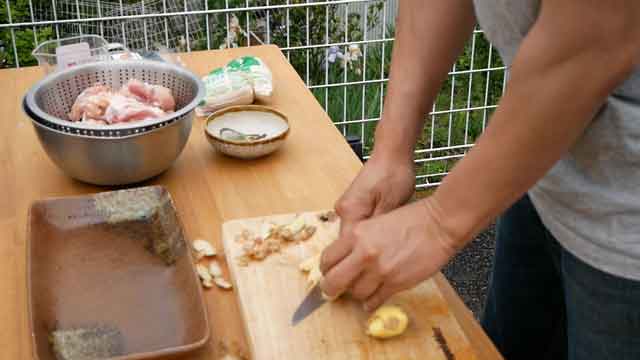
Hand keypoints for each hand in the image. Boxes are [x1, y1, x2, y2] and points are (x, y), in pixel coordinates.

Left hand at [320, 199, 457, 310]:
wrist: (438, 224)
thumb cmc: (411, 219)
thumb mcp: (375, 223)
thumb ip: (358, 241)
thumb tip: (346, 259)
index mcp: (356, 234)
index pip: (327, 259)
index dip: (326, 269)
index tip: (330, 272)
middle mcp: (363, 253)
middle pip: (333, 282)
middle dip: (331, 289)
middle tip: (334, 291)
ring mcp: (379, 270)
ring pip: (355, 294)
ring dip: (357, 293)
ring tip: (363, 288)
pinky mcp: (395, 283)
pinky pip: (374, 301)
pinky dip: (371, 303)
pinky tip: (373, 299)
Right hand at [322, 155, 414, 272]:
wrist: (392, 153)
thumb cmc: (394, 175)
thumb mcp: (392, 204)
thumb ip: (380, 230)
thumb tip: (373, 255)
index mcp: (351, 212)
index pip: (347, 250)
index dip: (354, 268)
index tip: (361, 284)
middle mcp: (344, 211)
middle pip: (343, 248)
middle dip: (351, 264)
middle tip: (365, 281)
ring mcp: (347, 207)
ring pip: (350, 240)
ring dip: (358, 253)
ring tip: (372, 270)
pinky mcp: (355, 204)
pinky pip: (356, 230)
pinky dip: (362, 242)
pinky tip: (374, 251)